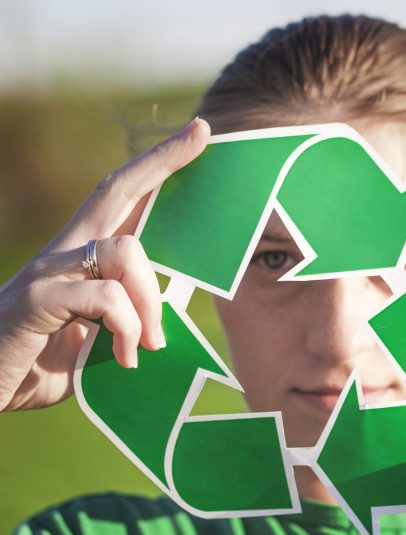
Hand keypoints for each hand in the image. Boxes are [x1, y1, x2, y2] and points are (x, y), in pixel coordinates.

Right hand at [0, 117, 209, 411]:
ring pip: (125, 252)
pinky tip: (125, 357)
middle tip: (202, 134)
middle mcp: (64, 254)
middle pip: (116, 191)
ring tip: (150, 344)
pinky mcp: (37, 299)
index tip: (195, 135)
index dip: (155, 166)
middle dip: (162, 161)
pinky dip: (127, 328)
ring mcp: (48, 272)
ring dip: (150, 300)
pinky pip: (104, 298)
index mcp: (79, 258)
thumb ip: (121, 319)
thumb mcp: (92, 337)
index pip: (119, 198)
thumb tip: (163, 313)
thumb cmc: (37, 362)